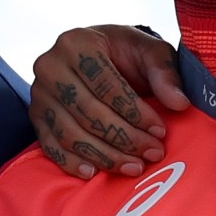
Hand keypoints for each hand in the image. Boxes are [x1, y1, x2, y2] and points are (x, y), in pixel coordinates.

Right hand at [28, 26, 189, 177]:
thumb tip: (179, 103)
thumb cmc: (126, 53)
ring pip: (70, 133)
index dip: (135, 112)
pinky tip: (94, 172)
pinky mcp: (36, 117)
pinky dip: (71, 162)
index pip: (106, 85)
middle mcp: (50, 66)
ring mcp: (39, 93)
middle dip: (123, 137)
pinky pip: (50, 145)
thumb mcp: (150, 51)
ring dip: (104, 155)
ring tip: (134, 166)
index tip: (160, 131)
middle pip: (87, 112)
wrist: (97, 57)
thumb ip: (165, 73)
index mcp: (76, 43)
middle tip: (152, 153)